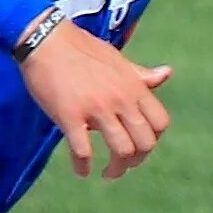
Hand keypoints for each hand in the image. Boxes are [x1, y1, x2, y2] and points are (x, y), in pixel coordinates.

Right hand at [21, 23, 171, 179]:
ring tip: (107, 174)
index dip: (153, 139)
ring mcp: (96, 108)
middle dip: (137, 161)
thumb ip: (141, 75)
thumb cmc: (81, 49)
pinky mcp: (70, 116)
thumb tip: (167, 74)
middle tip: (124, 165)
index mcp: (133, 86)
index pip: (160, 122)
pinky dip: (83, 167)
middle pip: (145, 143)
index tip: (140, 146)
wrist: (46, 39)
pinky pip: (83, 151)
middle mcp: (120, 99)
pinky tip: (81, 171)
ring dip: (116, 170)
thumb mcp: (117, 59)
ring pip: (121, 151)